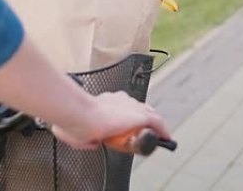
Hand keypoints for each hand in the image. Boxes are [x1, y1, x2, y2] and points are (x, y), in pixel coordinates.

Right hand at [51, 91, 169, 149]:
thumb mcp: (78, 132)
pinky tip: (166, 138)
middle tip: (142, 135)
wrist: (80, 115)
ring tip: (156, 137)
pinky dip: (162, 131)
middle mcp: (120, 100)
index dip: (126, 119)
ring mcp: (131, 107)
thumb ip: (87, 138)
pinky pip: (157, 123)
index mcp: (105, 101)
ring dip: (152, 127)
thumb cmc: (75, 121)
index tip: (125, 129)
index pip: (122, 108)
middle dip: (141, 122)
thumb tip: (93, 143)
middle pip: (137, 110)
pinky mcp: (140, 115)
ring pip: (148, 115)